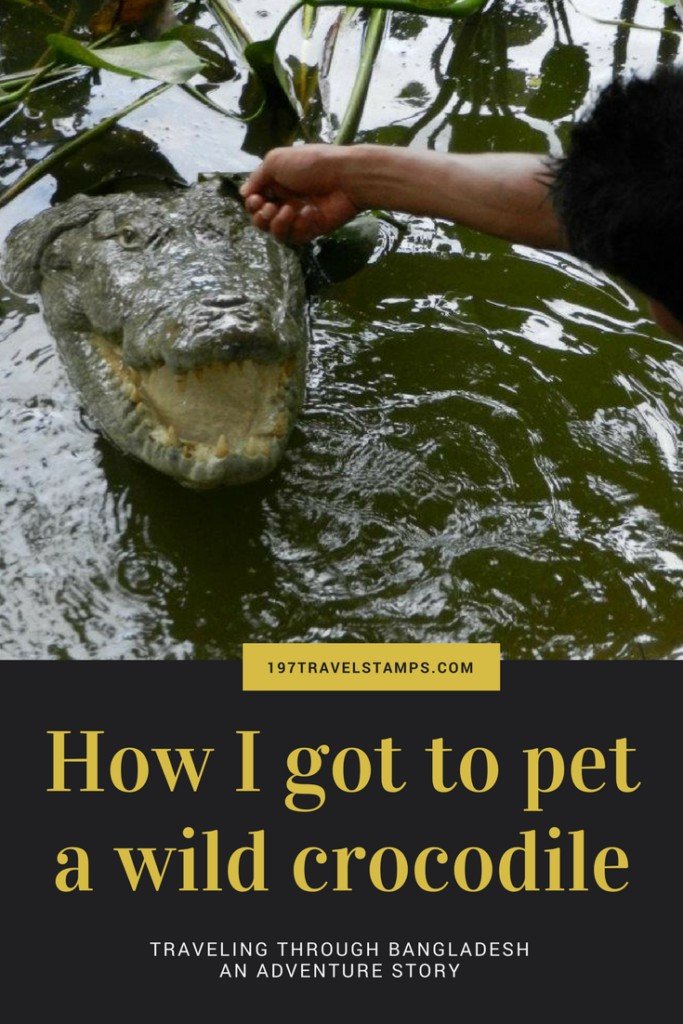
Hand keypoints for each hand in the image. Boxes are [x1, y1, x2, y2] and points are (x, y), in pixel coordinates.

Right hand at [240, 145, 359, 243]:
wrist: (345, 177)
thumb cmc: (311, 164)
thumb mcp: (277, 161)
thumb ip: (257, 178)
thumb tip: (243, 193)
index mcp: (276, 184)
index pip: (255, 201)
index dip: (252, 204)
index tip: (256, 199)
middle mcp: (285, 201)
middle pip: (261, 220)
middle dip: (260, 217)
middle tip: (270, 208)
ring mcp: (298, 217)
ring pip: (276, 232)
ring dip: (277, 224)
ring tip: (288, 211)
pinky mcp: (311, 230)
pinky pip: (295, 236)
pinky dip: (299, 225)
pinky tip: (310, 212)